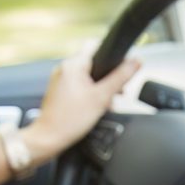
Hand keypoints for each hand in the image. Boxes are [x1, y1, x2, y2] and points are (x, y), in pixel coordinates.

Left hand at [23, 54, 140, 159]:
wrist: (49, 138)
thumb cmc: (70, 120)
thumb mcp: (101, 98)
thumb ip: (120, 78)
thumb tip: (136, 62)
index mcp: (73, 64)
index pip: (97, 46)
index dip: (113, 56)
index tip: (121, 69)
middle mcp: (64, 68)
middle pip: (94, 63)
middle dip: (108, 77)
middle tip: (116, 93)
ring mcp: (60, 80)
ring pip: (87, 76)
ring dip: (100, 88)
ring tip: (106, 104)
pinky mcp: (59, 91)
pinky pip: (78, 86)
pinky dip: (89, 94)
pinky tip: (94, 108)